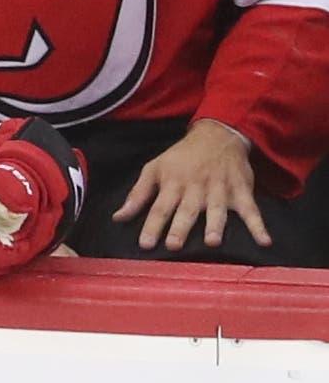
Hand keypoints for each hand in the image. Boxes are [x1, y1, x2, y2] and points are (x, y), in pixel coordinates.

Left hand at [112, 117, 271, 252]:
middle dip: (180, 227)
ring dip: (215, 225)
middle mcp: (195, 188)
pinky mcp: (241, 192)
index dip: (152, 225)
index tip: (145, 244)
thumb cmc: (181, 158)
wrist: (217, 136)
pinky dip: (258, 225)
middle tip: (173, 246)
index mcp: (173, 183)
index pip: (159, 207)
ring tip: (212, 242)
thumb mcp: (155, 168)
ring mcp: (220, 190)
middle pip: (186, 210)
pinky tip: (264, 241)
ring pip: (216, 209)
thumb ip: (138, 194)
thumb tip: (118, 217)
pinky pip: (251, 210)